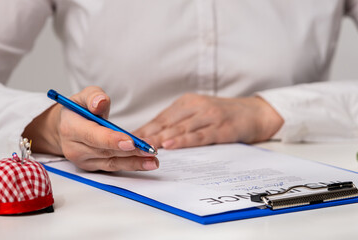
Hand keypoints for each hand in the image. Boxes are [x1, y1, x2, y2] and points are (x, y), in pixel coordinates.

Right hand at [23, 86, 157, 171]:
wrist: (67, 127)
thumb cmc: (79, 110)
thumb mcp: (85, 96)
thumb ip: (93, 96)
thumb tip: (99, 102)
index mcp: (71, 128)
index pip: (93, 136)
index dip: (112, 140)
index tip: (131, 141)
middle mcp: (75, 148)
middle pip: (106, 151)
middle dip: (130, 152)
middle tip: (150, 150)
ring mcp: (84, 160)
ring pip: (112, 162)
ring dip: (135, 162)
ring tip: (153, 160)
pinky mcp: (93, 167)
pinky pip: (114, 167)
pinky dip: (132, 165)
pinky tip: (147, 163)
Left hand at [134, 93, 283, 148]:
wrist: (254, 112)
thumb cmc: (222, 114)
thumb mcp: (198, 113)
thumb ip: (179, 122)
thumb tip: (153, 135)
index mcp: (187, 103)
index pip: (161, 118)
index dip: (144, 128)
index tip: (126, 138)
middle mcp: (196, 106)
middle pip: (167, 122)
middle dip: (147, 135)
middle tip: (128, 144)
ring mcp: (209, 116)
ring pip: (180, 128)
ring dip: (161, 138)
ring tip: (144, 147)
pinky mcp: (221, 127)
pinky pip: (199, 135)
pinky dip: (183, 140)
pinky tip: (170, 145)